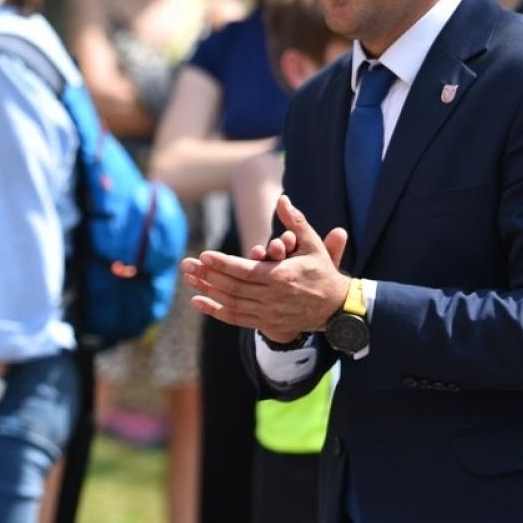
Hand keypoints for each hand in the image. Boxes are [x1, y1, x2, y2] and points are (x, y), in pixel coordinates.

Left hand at [182, 195, 347, 342]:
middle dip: (208, 276)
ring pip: (232, 302)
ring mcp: (268, 313)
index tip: (204, 255)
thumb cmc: (322, 272)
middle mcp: (273, 297)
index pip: (246, 271)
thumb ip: (296, 222)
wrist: (336, 308)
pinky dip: (215, 311)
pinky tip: (197, 301)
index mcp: (282, 277)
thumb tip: (282, 199)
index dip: (223, 264)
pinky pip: (236, 318)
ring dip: (208, 291)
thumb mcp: (313, 245)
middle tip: (187, 265)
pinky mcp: (266, 323)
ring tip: (188, 278)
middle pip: (234, 287)